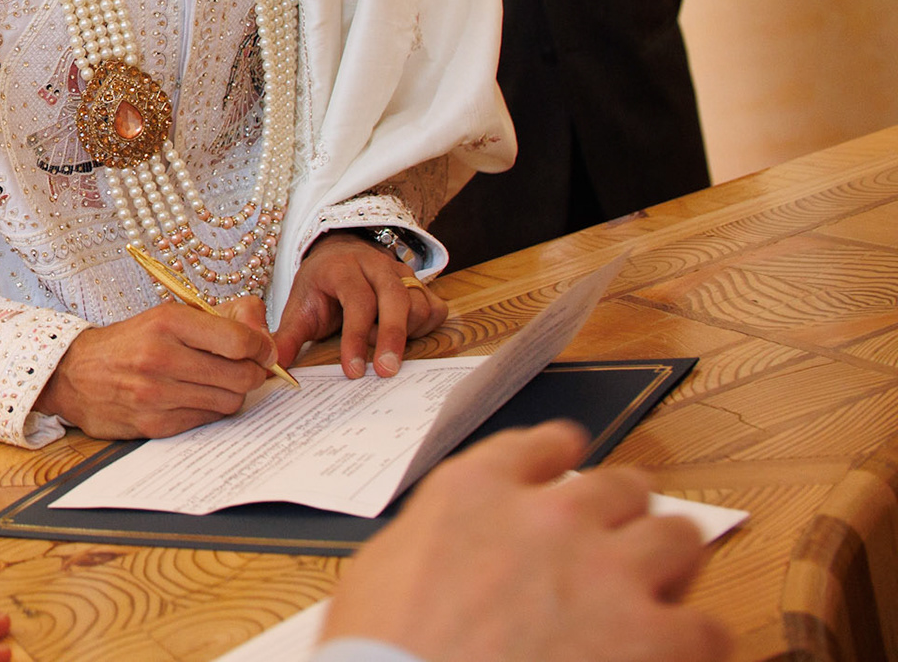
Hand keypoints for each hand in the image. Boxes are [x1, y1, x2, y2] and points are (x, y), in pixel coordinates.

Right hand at [33, 297, 276, 438]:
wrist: (75, 373)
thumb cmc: (129, 342)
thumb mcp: (169, 315)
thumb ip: (221, 318)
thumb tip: (263, 334)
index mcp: (167, 322)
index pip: (238, 341)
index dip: (262, 348)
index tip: (264, 350)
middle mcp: (160, 357)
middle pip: (240, 376)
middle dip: (253, 373)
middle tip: (248, 369)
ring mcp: (156, 395)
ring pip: (229, 401)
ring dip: (233, 393)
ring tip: (218, 382)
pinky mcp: (153, 425)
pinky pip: (206, 420)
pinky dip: (210, 410)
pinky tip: (196, 397)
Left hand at [272, 233, 446, 376]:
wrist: (339, 255)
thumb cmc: (320, 287)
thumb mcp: (299, 308)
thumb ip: (287, 337)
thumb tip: (275, 365)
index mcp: (342, 268)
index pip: (356, 301)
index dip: (356, 337)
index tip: (353, 372)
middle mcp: (376, 265)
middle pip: (394, 298)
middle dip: (392, 337)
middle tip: (386, 372)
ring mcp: (401, 273)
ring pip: (416, 303)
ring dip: (404, 333)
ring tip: (380, 345)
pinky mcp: (420, 284)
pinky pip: (434, 308)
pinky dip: (424, 328)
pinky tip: (404, 337)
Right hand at [321, 422, 730, 661]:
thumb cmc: (377, 659)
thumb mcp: (378, 575)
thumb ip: (432, 541)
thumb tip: (458, 552)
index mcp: (472, 494)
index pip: (538, 446)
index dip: (559, 458)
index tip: (566, 471)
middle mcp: (547, 516)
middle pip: (619, 486)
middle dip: (622, 515)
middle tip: (618, 547)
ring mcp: (605, 572)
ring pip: (677, 536)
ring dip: (669, 564)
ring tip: (661, 595)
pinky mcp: (653, 638)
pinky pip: (708, 626)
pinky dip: (695, 644)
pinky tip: (677, 658)